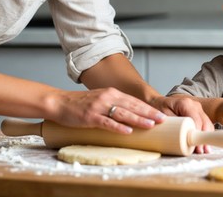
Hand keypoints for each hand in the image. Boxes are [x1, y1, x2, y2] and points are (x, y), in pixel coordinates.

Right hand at [48, 87, 165, 134]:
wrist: (60, 102)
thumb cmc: (81, 104)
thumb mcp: (101, 99)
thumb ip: (114, 104)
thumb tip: (131, 114)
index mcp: (112, 93)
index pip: (134, 101)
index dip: (148, 108)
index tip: (160, 114)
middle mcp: (108, 97)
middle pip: (132, 106)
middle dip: (148, 113)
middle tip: (162, 119)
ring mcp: (99, 107)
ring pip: (123, 113)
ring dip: (138, 119)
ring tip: (150, 125)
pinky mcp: (90, 116)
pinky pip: (107, 122)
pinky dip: (118, 127)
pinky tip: (128, 131)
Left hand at [151, 95, 213, 152]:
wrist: (158, 102)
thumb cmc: (159, 108)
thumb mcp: (163, 115)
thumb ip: (172, 125)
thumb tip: (181, 139)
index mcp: (186, 103)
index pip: (197, 120)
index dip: (198, 134)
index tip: (196, 146)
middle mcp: (194, 105)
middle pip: (205, 122)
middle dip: (204, 138)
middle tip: (201, 151)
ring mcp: (198, 108)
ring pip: (207, 123)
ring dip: (206, 137)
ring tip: (204, 150)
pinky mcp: (198, 113)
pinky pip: (205, 123)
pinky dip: (205, 134)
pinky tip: (204, 144)